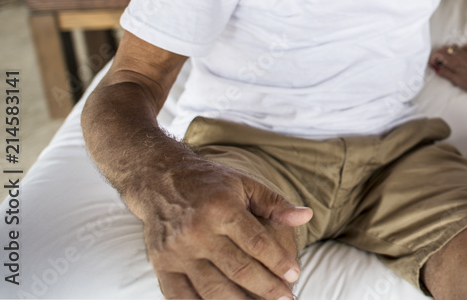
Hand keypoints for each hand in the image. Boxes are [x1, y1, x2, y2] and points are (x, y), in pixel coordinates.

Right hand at [136, 158, 312, 298]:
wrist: (160, 179)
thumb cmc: (211, 182)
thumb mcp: (244, 184)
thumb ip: (275, 204)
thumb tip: (306, 216)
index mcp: (221, 208)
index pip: (256, 243)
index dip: (278, 262)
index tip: (295, 275)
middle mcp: (198, 231)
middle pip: (238, 269)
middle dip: (266, 287)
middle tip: (286, 298)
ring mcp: (177, 251)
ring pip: (212, 289)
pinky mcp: (161, 264)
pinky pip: (182, 296)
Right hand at [428, 44, 466, 91]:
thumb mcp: (456, 80)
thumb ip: (445, 73)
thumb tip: (436, 67)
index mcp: (452, 62)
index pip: (438, 54)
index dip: (433, 58)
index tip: (433, 64)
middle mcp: (457, 55)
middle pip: (444, 49)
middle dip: (439, 54)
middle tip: (439, 61)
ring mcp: (466, 52)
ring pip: (453, 46)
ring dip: (449, 50)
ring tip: (449, 58)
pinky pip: (464, 47)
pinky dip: (460, 49)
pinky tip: (462, 54)